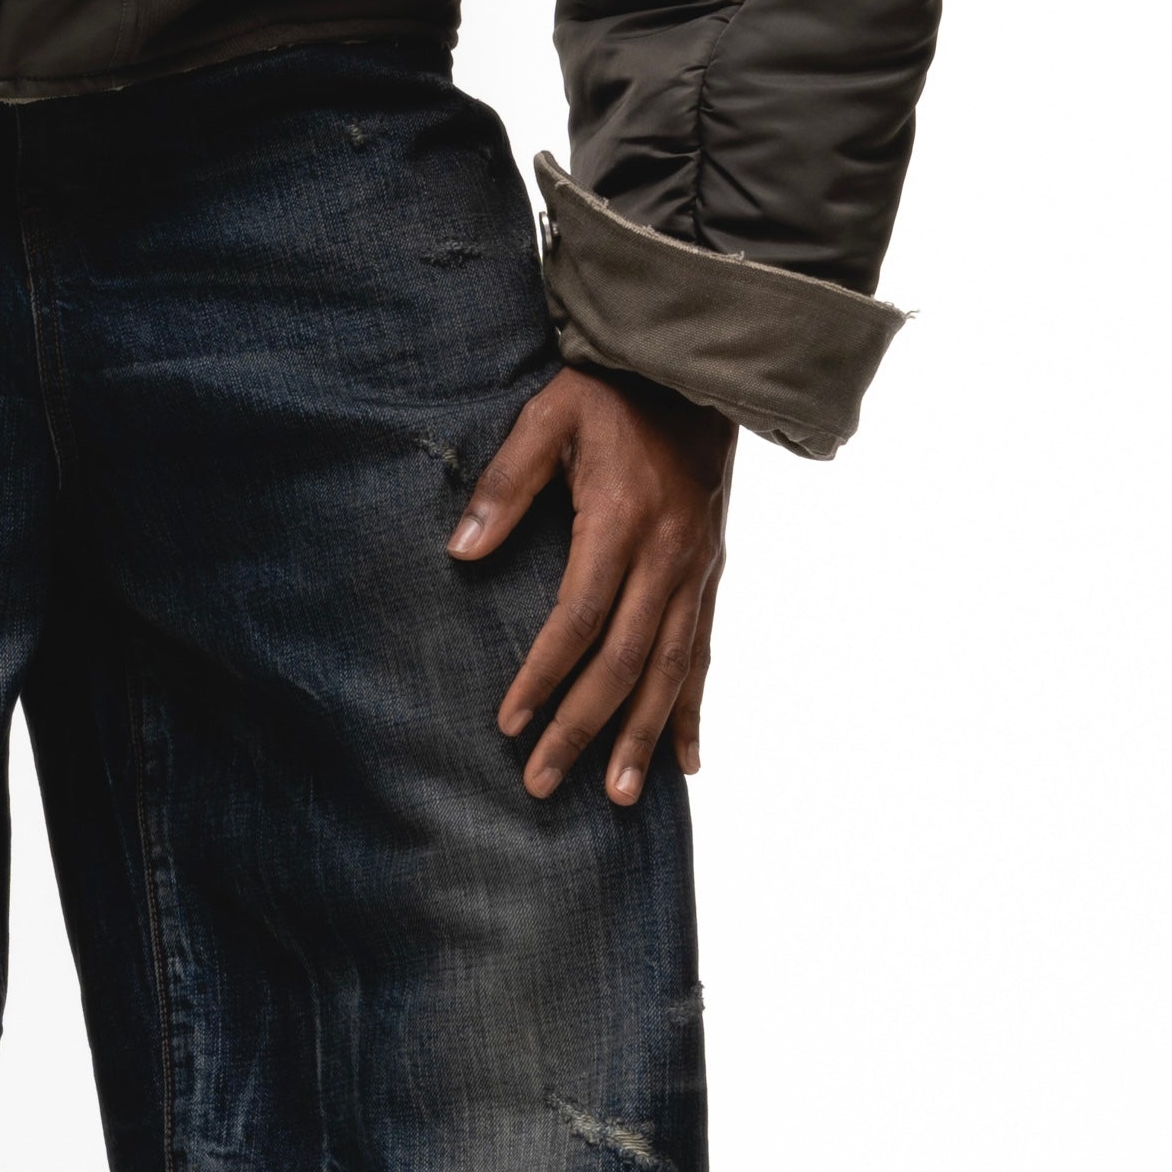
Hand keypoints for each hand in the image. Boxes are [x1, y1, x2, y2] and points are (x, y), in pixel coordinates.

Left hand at [449, 366, 732, 804]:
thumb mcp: (548, 417)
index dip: (544, 673)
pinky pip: (703, 653)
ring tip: (621, 798)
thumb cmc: (608, 395)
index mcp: (621, 520)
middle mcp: (667, 556)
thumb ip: (505, 483)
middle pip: (625, 659)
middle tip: (544, 782)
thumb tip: (460, 552)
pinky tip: (686, 761)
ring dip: (643, 736)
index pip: (579, 616)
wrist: (693, 374)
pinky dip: (692, 709)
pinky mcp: (711, 575)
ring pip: (671, 670)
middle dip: (584, 727)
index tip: (509, 721)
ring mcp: (696, 571)